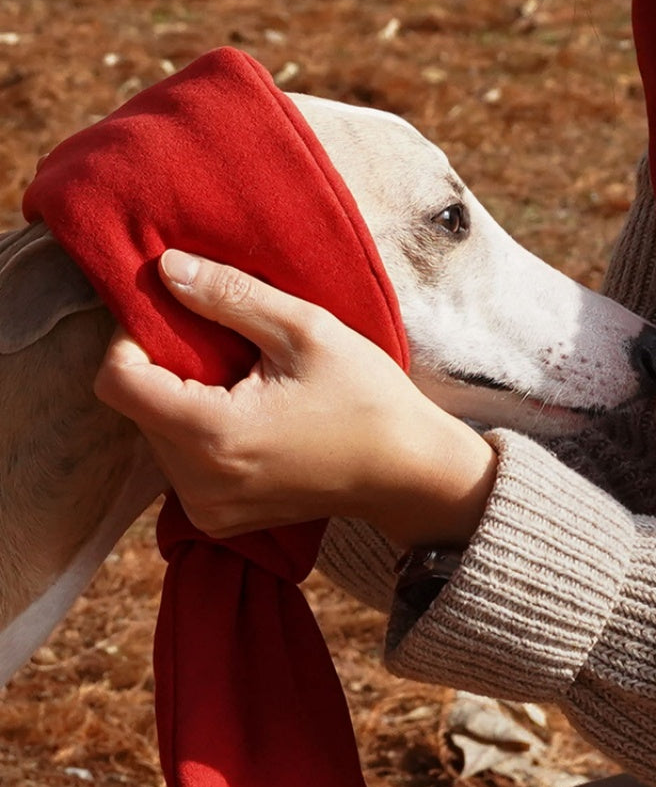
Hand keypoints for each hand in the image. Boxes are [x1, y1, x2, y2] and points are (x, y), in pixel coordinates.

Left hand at [94, 250, 496, 546]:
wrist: (406, 471)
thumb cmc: (366, 398)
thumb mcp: (305, 330)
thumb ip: (229, 296)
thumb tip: (166, 268)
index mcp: (214, 436)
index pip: (118, 380)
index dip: (133, 338)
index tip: (177, 316)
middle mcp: (199, 484)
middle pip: (138, 406)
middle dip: (166, 366)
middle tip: (223, 346)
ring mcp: (207, 509)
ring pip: (156, 433)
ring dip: (183, 398)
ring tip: (242, 382)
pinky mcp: (218, 518)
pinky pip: (180, 462)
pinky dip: (199, 430)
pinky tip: (247, 416)